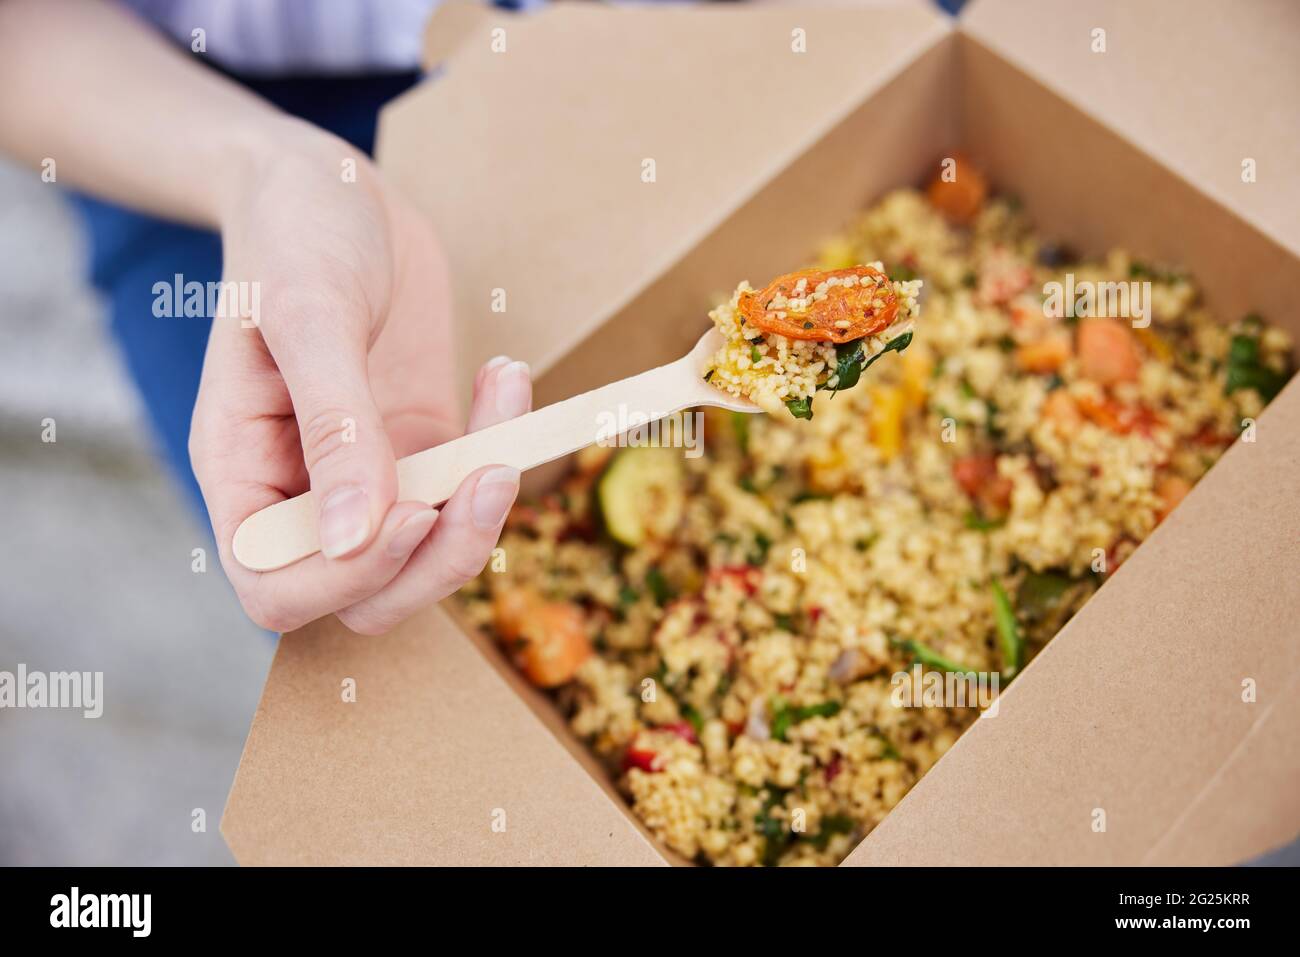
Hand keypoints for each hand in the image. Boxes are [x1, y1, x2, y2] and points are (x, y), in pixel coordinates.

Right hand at [190, 124, 529, 633]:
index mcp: (242, 474)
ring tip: (505, 396)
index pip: (277, 587)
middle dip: (438, 559)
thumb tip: (357, 537)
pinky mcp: (424, 450)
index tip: (412, 511)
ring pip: (429, 557)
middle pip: (365, 596)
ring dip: (484, 505)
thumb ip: (333, 427)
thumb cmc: (295, 234)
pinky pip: (469, 490)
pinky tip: (505, 375)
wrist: (335, 189)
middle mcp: (302, 493)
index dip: (348, 576)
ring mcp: (370, 477)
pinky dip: (503, 445)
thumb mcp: (308, 316)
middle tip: (491, 475)